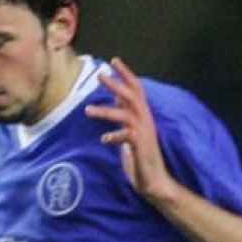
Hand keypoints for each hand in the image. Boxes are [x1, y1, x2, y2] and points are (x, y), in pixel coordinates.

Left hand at [84, 57, 175, 201]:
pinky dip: (114, 136)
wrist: (154, 181)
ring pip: (125, 114)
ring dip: (105, 111)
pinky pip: (127, 136)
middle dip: (115, 84)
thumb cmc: (140, 158)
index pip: (136, 88)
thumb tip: (116, 102)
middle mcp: (145, 120)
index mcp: (143, 115)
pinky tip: (104, 139)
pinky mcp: (141, 146)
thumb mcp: (130, 133)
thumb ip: (125, 118)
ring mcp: (144, 132)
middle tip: (99, 75)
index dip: (126, 74)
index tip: (113, 61)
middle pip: (131, 96)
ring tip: (87, 111)